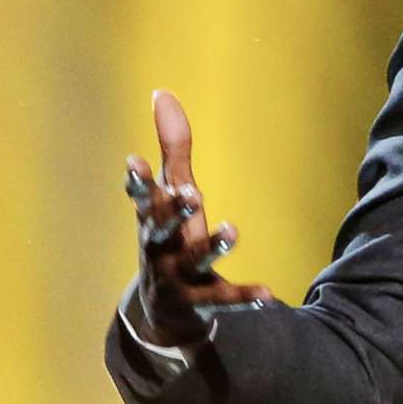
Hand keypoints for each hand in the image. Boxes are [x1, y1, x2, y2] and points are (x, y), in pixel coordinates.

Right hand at [123, 88, 279, 344]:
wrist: (163, 311)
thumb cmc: (169, 238)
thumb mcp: (171, 194)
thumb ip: (172, 148)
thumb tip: (162, 92)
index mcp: (152, 219)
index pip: (142, 197)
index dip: (139, 182)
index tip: (134, 163)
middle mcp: (160, 247)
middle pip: (161, 228)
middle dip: (173, 211)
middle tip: (192, 194)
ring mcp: (177, 277)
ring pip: (193, 261)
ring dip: (212, 246)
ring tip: (233, 231)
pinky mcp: (200, 302)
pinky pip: (222, 298)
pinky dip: (244, 296)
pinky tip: (268, 294)